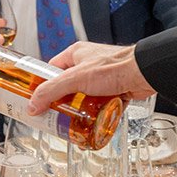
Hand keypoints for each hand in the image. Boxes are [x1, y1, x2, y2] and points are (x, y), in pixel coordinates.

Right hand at [28, 42, 154, 114]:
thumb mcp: (75, 79)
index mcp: (75, 54)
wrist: (144, 74)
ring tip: (72, 121)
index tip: (37, 99)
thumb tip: (32, 105)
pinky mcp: (114, 89)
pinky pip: (100, 103)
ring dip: (79, 109)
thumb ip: (51, 91)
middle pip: (67, 86)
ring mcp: (101, 77)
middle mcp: (88, 63)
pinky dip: (96, 112)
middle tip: (54, 115)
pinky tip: (92, 121)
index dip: (43, 85)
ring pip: (84, 96)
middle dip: (62, 102)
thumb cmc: (114, 67)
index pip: (51, 69)